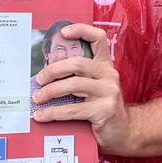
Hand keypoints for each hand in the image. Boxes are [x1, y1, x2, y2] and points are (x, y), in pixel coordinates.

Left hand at [31, 23, 133, 154]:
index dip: (81, 31)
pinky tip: (42, 116)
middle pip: (78, 63)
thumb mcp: (94, 87)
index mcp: (105, 66)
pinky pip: (73, 109)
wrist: (124, 132)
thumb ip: (79, 77)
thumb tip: (46, 73)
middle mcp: (109, 75)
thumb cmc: (102, 108)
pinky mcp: (104, 111)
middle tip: (38, 79)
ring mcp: (108, 92)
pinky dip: (53, 112)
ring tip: (37, 97)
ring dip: (50, 91)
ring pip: (74, 85)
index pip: (98, 38)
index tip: (63, 33)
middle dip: (54, 70)